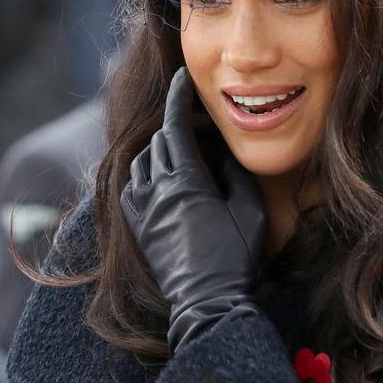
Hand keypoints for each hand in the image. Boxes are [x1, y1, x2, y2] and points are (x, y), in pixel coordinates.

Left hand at [120, 66, 267, 351]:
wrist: (207, 302)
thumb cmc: (236, 258)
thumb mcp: (250, 211)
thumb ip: (236, 174)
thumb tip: (223, 150)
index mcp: (187, 181)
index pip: (176, 127)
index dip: (179, 99)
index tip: (184, 79)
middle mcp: (158, 191)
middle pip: (159, 142)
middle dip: (176, 124)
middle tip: (200, 124)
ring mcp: (145, 211)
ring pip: (141, 163)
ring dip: (158, 147)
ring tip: (179, 147)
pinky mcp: (140, 229)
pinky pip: (131, 189)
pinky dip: (142, 173)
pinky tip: (157, 177)